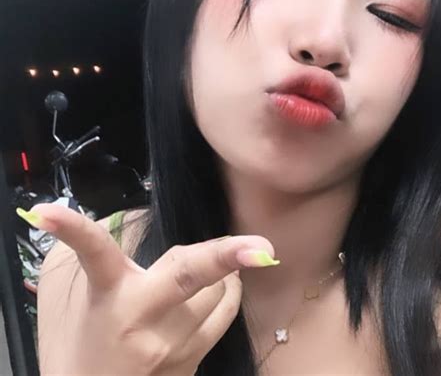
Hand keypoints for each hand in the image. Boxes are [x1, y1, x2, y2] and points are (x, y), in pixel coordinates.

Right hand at [20, 204, 278, 374]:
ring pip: (216, 293)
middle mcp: (142, 316)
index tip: (47, 212)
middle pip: (187, 275)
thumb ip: (119, 265)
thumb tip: (158, 232)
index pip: (93, 251)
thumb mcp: (96, 300)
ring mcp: (170, 343)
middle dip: (224, 256)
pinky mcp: (191, 361)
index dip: (73, 228)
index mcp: (110, 294)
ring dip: (225, 270)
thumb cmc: (93, 343)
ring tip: (223, 263)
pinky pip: (225, 317)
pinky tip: (228, 284)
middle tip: (261, 246)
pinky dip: (230, 294)